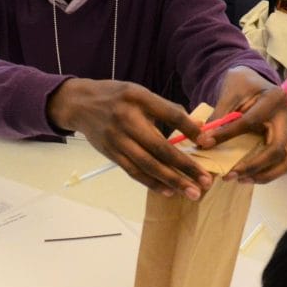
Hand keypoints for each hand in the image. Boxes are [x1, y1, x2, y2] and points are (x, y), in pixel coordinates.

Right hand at [47, 78, 213, 199]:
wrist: (79, 104)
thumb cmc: (118, 97)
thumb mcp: (141, 93)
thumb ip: (167, 108)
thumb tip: (197, 127)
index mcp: (139, 99)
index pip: (170, 114)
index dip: (189, 129)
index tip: (207, 142)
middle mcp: (128, 120)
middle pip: (160, 147)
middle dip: (185, 166)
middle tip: (205, 181)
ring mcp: (118, 140)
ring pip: (148, 165)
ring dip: (171, 181)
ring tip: (191, 192)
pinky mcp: (111, 154)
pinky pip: (134, 172)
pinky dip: (151, 183)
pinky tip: (168, 191)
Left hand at [195, 67, 286, 182]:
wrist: (257, 84)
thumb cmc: (243, 86)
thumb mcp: (229, 95)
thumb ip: (219, 117)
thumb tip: (203, 142)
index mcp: (274, 99)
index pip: (250, 122)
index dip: (227, 135)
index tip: (205, 144)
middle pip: (277, 148)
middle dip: (253, 166)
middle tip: (230, 175)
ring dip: (266, 174)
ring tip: (242, 179)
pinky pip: (286, 162)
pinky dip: (270, 173)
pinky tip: (250, 176)